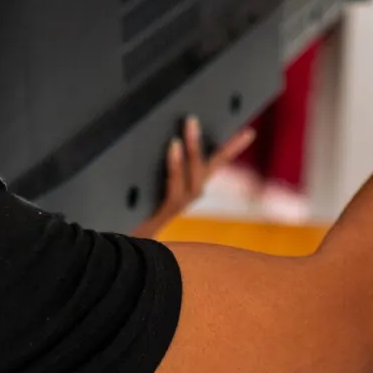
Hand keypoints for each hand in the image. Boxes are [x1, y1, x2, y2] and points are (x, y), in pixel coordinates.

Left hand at [133, 117, 256, 238]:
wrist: (123, 248)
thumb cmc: (132, 210)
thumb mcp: (146, 184)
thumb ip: (158, 166)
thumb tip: (163, 132)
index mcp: (188, 186)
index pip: (214, 164)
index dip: (232, 148)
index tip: (249, 133)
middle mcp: (188, 196)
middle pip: (210, 167)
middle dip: (224, 147)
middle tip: (230, 124)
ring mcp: (179, 205)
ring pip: (194, 175)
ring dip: (194, 147)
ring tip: (190, 124)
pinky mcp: (165, 212)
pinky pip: (175, 186)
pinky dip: (176, 165)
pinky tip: (173, 146)